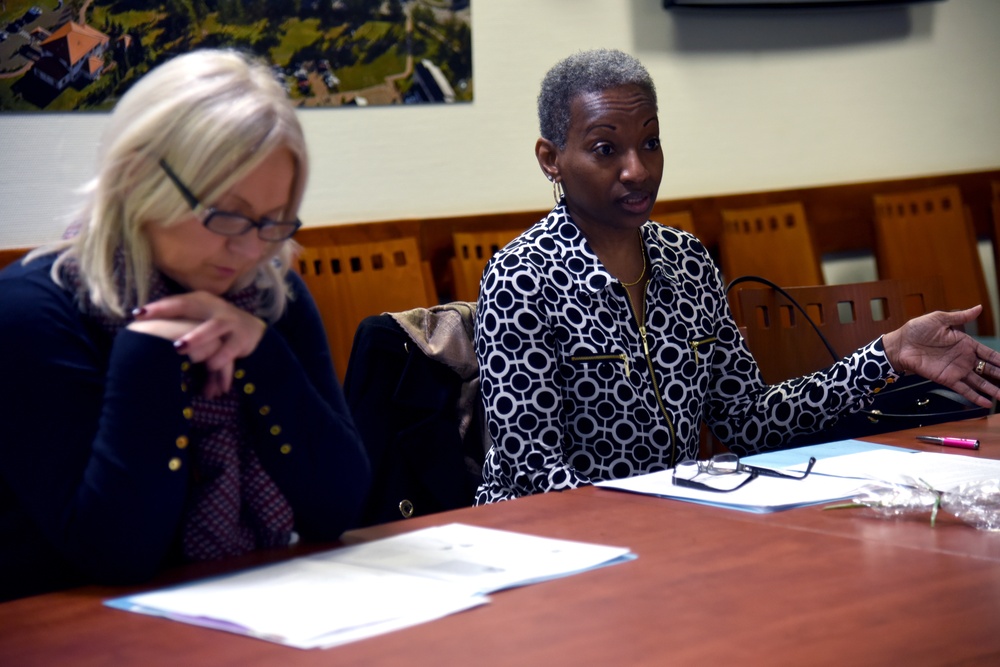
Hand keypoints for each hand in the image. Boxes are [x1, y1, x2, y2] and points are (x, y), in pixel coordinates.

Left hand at [128, 292, 265, 397]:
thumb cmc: (216, 326)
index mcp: (200, 301)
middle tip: (151, 324)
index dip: (157, 307)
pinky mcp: (242, 338)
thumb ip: (178, 321)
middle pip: (191, 308)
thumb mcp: (199, 318)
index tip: (137, 314)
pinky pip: (230, 348)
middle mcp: (214, 307)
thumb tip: (143, 330)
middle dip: (169, 314)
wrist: (253, 329)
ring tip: (180, 349)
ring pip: (213, 328)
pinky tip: (210, 368)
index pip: (175, 302)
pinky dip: (220, 358)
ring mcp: (229, 321)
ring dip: (197, 338)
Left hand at [882, 305, 999, 408]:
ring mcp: (956, 370)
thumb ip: (960, 317)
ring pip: (979, 382)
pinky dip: (974, 397)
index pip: (989, 354)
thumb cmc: (917, 330)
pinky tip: (984, 403)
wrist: (900, 344)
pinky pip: (963, 389)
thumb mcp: (940, 319)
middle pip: (987, 369)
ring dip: (992, 390)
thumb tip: (978, 308)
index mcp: (965, 344)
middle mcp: (964, 358)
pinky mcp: (946, 379)